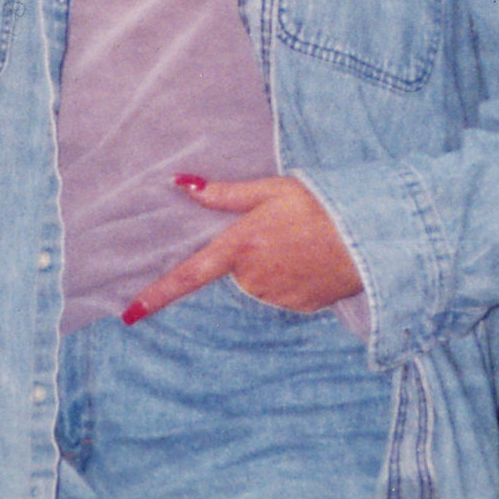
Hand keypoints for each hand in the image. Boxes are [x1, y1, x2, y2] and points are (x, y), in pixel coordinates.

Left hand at [120, 175, 363, 324]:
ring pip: (259, 283)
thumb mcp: (270, 190)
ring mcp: (275, 297)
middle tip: (281, 232)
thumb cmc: (318, 206)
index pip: (187, 276)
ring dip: (272, 266)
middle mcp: (251, 278)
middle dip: (249, 254)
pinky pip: (283, 293)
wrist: (368, 239)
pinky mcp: (298, 308)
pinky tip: (312, 261)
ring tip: (300, 244)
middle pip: (233, 271)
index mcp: (238, 247)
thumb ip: (223, 194)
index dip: (157, 295)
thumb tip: (181, 184)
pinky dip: (292, 279)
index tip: (129, 314)